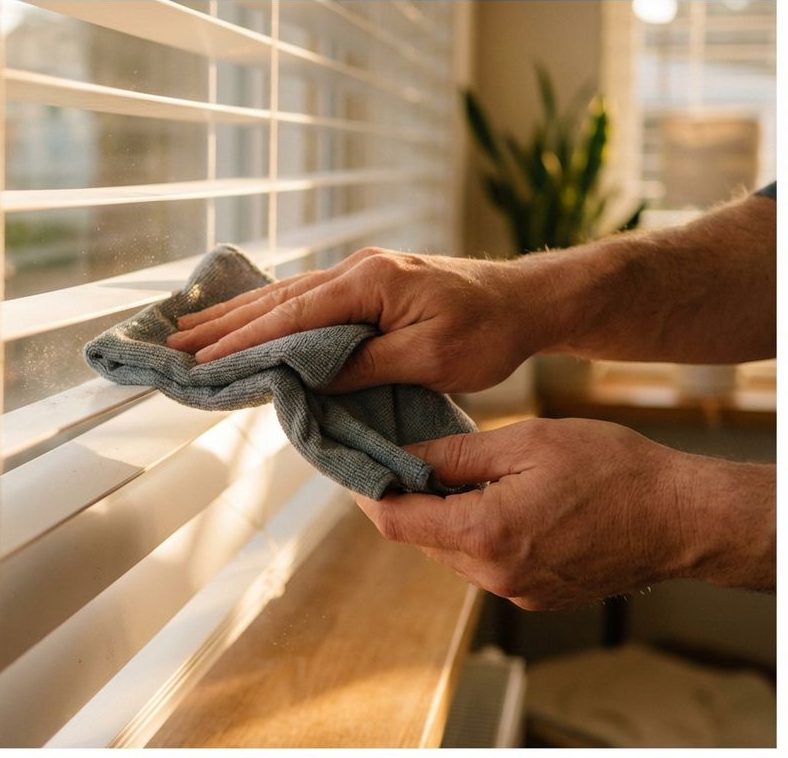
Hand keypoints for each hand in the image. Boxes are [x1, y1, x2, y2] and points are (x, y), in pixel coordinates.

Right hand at [166, 247, 545, 393]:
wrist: (525, 300)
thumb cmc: (487, 331)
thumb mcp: (429, 357)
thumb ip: (365, 364)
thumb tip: (308, 377)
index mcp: (369, 283)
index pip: (292, 316)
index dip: (243, 341)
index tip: (202, 361)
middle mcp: (357, 269)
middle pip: (277, 298)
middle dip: (224, 323)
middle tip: (175, 341)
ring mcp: (362, 272)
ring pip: (287, 294)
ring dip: (240, 314)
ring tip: (195, 328)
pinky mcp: (369, 283)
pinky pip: (307, 297)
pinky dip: (271, 310)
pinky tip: (251, 318)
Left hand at [350, 418, 774, 609]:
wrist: (684, 518)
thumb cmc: (614, 470)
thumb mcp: (527, 442)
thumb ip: (456, 454)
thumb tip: (405, 456)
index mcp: (485, 534)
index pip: (395, 520)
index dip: (366, 489)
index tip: (353, 464)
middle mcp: (494, 575)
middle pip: (421, 537)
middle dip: (406, 498)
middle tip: (400, 455)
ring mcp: (517, 591)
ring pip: (452, 552)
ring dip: (442, 516)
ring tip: (450, 473)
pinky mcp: (537, 595)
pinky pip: (485, 564)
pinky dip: (475, 533)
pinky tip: (492, 500)